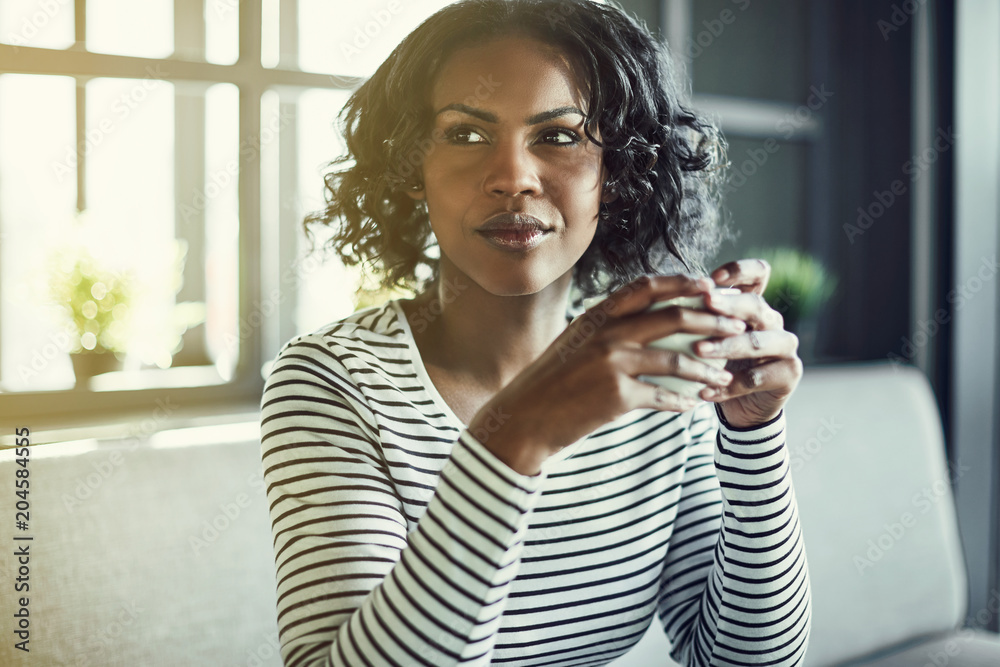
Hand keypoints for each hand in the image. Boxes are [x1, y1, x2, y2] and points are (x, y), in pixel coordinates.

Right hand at [469, 274, 747, 473]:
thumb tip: (641, 319)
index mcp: (597, 315)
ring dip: (707, 369)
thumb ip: (605, 327)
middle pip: (673, 317)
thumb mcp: (574, 342)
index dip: (683, 282)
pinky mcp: (616, 396)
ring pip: (677, 360)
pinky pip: (662, 396)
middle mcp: (606, 333)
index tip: (711, 285)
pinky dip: (681, 402)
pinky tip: (691, 407)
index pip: (647, 287)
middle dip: (713, 321)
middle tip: (737, 328)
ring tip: (724, 377)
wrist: (524, 418)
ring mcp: (612, 363)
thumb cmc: (550, 382)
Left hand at [694, 259, 802, 427]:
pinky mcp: (789, 373)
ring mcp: (785, 346)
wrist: (740, 406)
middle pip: (756, 305)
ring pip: (757, 342)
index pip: (759, 274)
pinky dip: (727, 386)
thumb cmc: (717, 363)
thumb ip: (696, 316)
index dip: (740, 270)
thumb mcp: (706, 337)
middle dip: (728, 304)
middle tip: (705, 302)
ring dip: (726, 345)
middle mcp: (773, 321)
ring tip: (698, 350)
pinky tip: (704, 391)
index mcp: (754, 305)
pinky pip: (757, 378)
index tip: (713, 278)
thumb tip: (663, 296)